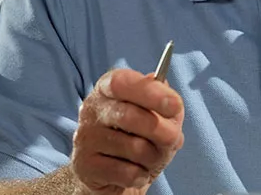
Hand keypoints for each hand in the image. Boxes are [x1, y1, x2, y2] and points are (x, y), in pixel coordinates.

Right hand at [70, 68, 184, 193]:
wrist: (115, 175)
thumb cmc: (139, 138)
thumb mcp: (159, 116)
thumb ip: (164, 100)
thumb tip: (162, 83)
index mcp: (107, 88)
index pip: (122, 83)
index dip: (150, 93)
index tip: (174, 104)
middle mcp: (92, 109)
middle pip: (130, 116)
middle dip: (161, 131)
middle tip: (173, 138)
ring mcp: (86, 137)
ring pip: (134, 148)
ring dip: (153, 157)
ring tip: (149, 158)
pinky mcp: (86, 166)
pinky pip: (127, 172)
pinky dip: (141, 175)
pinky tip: (136, 172)